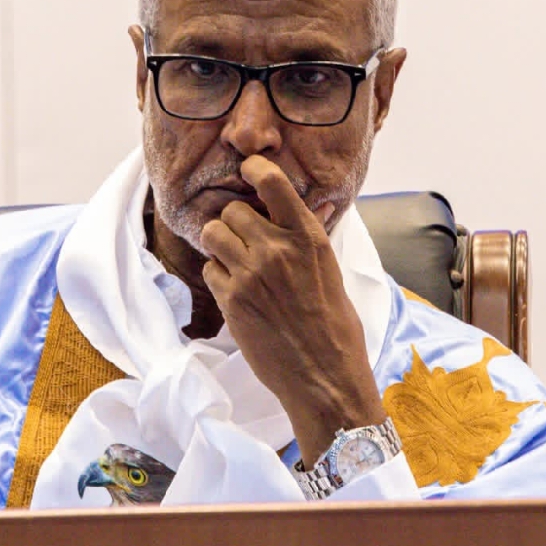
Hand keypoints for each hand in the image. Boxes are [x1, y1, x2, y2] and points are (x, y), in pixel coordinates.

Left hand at [200, 155, 386, 466]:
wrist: (325, 376)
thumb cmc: (336, 326)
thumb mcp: (331, 270)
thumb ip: (309, 237)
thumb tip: (306, 207)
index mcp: (308, 237)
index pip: (272, 182)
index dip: (253, 169)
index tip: (248, 170)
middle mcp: (277, 250)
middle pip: (233, 210)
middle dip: (235, 222)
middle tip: (246, 239)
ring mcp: (251, 274)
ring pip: (213, 233)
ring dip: (220, 244)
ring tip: (235, 260)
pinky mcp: (232, 300)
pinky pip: (209, 269)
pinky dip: (218, 276)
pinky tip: (236, 290)